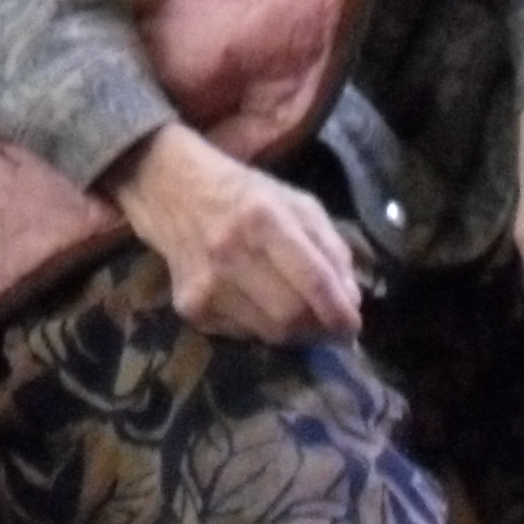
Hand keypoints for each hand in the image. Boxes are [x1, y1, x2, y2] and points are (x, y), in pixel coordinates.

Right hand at [107, 122, 363, 342]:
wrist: (170, 189)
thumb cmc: (244, 193)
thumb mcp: (296, 203)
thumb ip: (330, 248)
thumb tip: (350, 301)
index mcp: (265, 218)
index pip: (313, 280)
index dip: (340, 311)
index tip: (353, 326)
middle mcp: (232, 253)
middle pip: (292, 315)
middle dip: (319, 326)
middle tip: (330, 324)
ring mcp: (206, 284)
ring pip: (269, 333)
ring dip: (294, 330)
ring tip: (298, 312)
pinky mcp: (189, 307)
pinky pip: (242, 334)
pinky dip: (262, 326)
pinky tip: (259, 302)